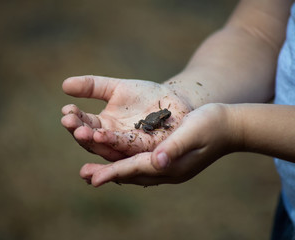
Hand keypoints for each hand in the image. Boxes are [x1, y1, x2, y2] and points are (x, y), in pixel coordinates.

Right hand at [61, 75, 191, 160]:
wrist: (175, 101)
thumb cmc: (145, 96)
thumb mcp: (116, 88)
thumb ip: (92, 86)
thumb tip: (64, 85)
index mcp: (104, 126)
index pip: (84, 125)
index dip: (74, 119)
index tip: (65, 110)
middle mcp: (114, 140)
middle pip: (92, 140)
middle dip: (80, 131)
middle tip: (69, 122)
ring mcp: (130, 147)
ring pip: (108, 148)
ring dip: (95, 142)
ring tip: (83, 133)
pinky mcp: (148, 149)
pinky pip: (131, 149)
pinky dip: (117, 144)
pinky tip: (105, 136)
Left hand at [80, 103, 239, 186]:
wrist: (229, 127)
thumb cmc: (212, 125)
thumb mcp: (193, 132)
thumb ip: (175, 147)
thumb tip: (157, 161)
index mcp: (170, 165)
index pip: (135, 169)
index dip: (113, 173)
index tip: (93, 179)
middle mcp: (166, 171)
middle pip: (130, 174)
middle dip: (107, 174)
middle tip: (84, 175)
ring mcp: (167, 168)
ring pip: (133, 171)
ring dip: (113, 171)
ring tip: (92, 171)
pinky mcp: (167, 161)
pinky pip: (140, 166)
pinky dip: (125, 165)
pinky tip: (115, 162)